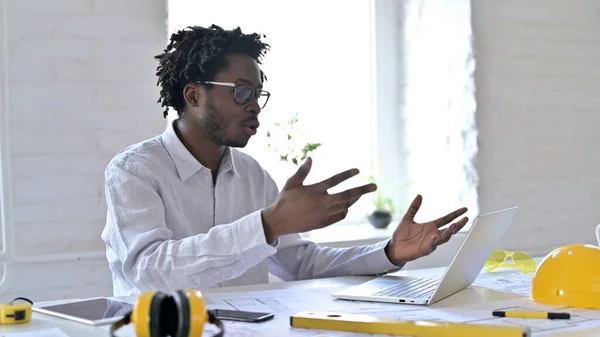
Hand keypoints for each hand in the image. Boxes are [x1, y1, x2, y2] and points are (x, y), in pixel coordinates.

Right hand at [261, 157, 376, 241]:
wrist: (279, 221)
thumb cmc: (285, 200)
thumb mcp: (291, 183)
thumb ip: (302, 171)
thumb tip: (311, 158)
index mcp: (314, 191)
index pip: (335, 180)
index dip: (347, 175)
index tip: (358, 170)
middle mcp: (322, 203)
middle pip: (347, 196)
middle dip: (362, 190)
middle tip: (374, 186)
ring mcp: (324, 214)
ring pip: (345, 206)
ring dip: (354, 199)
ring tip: (360, 193)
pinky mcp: (323, 223)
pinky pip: (340, 215)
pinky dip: (345, 209)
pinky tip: (346, 206)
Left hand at [385, 195, 467, 264]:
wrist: (394, 247)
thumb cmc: (401, 235)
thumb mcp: (408, 218)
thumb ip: (414, 207)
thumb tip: (419, 196)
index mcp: (430, 226)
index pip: (446, 219)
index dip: (455, 214)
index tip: (464, 209)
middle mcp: (433, 234)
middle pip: (449, 229)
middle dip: (458, 224)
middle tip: (465, 219)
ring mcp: (430, 242)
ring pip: (444, 238)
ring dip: (450, 232)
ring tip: (455, 225)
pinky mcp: (425, 249)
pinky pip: (432, 246)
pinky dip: (434, 242)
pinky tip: (435, 237)